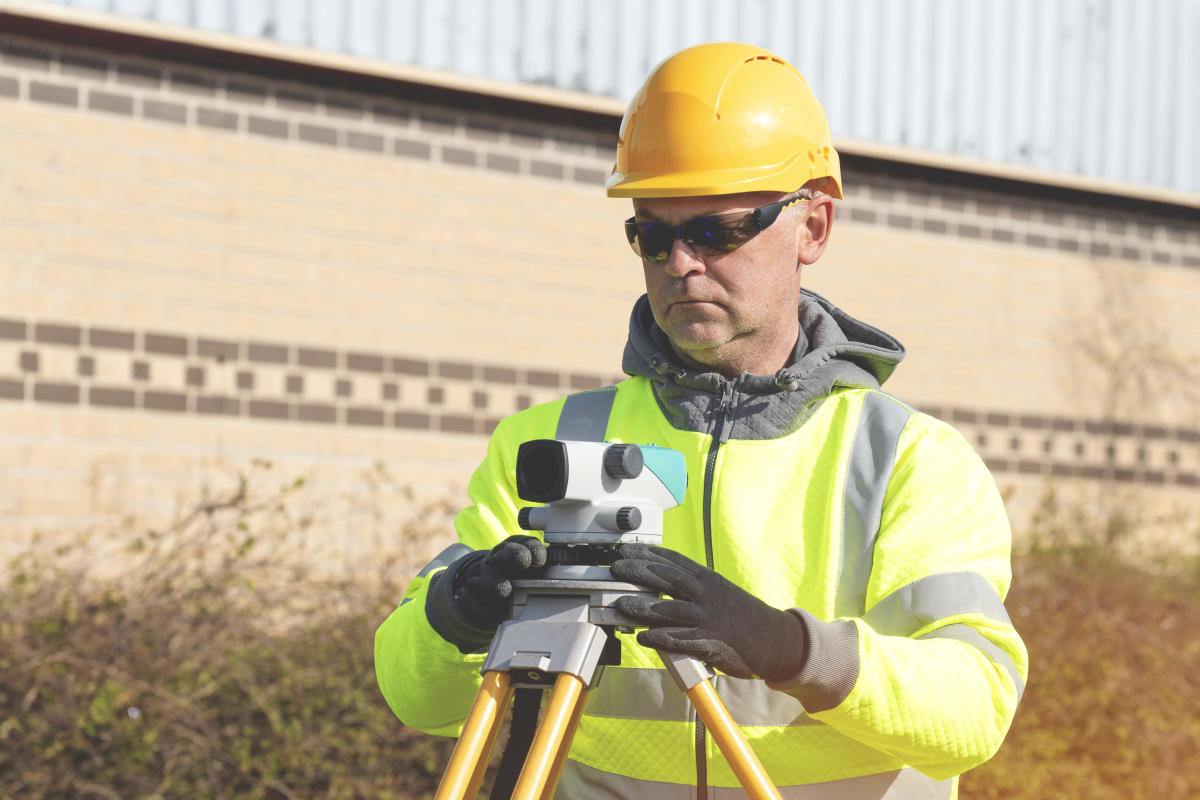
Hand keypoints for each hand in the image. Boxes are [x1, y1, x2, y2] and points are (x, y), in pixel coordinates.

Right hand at [453, 535, 546, 626]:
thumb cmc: (514, 586)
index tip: (540, 560)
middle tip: (523, 562)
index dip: (532, 550)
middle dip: (513, 555)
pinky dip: (476, 604)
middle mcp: (496, 561)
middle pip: (502, 552)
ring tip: (504, 591)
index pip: (525, 545)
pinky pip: (466, 598)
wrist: (481, 599)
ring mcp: (479, 578)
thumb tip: (566, 570)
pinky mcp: (465, 596)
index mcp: (515, 552)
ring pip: (480, 573)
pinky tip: (484, 608)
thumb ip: (546, 574)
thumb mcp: (532, 578)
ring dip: (493, 582)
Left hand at [611, 544, 806, 680]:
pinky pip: (679, 640)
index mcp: (709, 580)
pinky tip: (643, 637)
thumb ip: (696, 587)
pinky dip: (659, 638)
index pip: (673, 561)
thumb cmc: (744, 616)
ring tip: (621, 603)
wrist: (776, 640)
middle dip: (638, 572)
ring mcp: (708, 619)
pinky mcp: (709, 643)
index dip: (647, 554)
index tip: (626, 549)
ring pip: (668, 609)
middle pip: (667, 579)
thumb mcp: (721, 592)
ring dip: (641, 606)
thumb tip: (664, 581)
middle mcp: (707, 595)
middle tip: (616, 568)